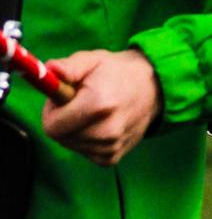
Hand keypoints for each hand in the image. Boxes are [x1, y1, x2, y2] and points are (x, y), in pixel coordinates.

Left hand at [42, 49, 163, 164]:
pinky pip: (84, 152)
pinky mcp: (112, 158)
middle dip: (63, 120)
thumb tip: (51, 70)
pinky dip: (86, 139)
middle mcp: (106, 131)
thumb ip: (69, 66)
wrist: (153, 88)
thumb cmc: (116, 72)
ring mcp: (110, 147)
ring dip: (75, 130)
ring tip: (94, 111)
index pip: (52, 127)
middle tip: (80, 102)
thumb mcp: (92, 60)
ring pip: (71, 144)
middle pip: (60, 137)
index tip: (64, 98)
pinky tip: (101, 124)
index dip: (52, 111)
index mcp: (98, 105)